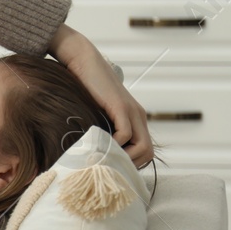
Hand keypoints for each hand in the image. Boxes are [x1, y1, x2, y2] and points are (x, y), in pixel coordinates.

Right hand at [48, 24, 154, 167]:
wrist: (82, 61)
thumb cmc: (82, 88)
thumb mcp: (94, 113)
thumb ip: (99, 129)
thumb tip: (88, 153)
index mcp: (135, 119)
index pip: (145, 151)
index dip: (129, 163)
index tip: (109, 166)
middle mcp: (138, 116)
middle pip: (148, 153)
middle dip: (128, 165)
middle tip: (106, 167)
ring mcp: (131, 111)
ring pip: (142, 147)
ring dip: (122, 158)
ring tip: (101, 160)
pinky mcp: (120, 107)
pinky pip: (125, 134)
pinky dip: (114, 146)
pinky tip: (98, 146)